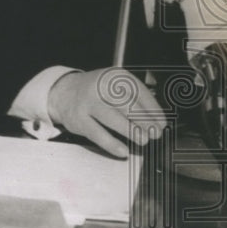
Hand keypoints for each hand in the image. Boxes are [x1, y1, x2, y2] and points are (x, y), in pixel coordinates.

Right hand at [47, 68, 166, 157]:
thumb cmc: (97, 90)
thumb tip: (156, 118)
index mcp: (114, 76)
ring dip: (131, 131)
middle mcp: (100, 87)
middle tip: (156, 133)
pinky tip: (124, 151)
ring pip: (113, 119)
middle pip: (127, 105)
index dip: (153, 109)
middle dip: (145, 121)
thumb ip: (134, 97)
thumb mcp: (115, 84)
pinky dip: (112, 144)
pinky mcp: (79, 120)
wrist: (64, 91)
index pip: (138, 92)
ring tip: (144, 140)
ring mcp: (88, 103)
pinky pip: (98, 134)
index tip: (162, 122)